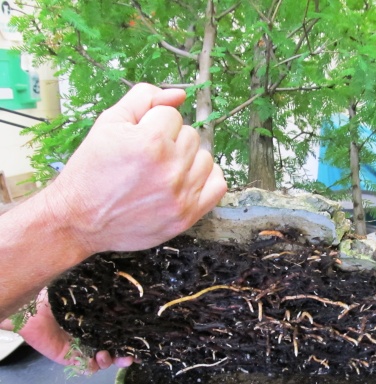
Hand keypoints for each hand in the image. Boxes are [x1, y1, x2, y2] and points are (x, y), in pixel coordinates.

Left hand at [1, 290, 132, 373]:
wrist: (34, 308)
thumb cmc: (60, 296)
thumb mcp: (88, 294)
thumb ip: (106, 298)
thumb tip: (128, 296)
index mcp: (99, 323)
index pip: (119, 334)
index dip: (130, 340)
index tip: (141, 343)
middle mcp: (93, 336)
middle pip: (115, 351)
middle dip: (125, 356)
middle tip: (130, 357)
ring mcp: (82, 348)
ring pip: (103, 362)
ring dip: (109, 361)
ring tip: (106, 355)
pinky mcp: (69, 357)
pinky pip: (85, 368)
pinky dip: (92, 367)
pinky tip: (94, 359)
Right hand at [44, 83, 226, 254]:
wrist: (81, 219)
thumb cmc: (92, 172)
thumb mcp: (108, 123)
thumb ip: (144, 99)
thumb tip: (179, 95)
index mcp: (150, 143)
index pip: (172, 114)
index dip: (153, 122)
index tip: (138, 138)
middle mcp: (170, 170)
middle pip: (191, 135)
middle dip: (171, 140)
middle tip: (147, 157)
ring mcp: (181, 195)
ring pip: (205, 159)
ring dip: (188, 160)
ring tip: (162, 170)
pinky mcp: (187, 216)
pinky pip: (218, 186)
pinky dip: (206, 180)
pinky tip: (186, 180)